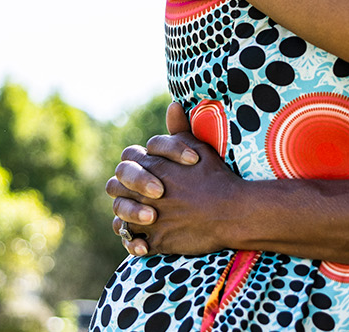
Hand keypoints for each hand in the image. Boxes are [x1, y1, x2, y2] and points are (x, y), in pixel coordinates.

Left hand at [106, 130, 242, 256]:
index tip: (147, 172)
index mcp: (153, 166)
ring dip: (127, 217)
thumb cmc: (217, 177)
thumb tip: (173, 105)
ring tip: (142, 218)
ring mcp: (150, 217)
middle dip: (123, 191)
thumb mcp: (199, 146)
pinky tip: (143, 242)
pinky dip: (134, 243)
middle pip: (115, 188)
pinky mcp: (157, 240)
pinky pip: (133, 243)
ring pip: (120, 217)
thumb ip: (179, 130)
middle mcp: (145, 191)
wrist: (233, 211)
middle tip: (140, 196)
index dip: (133, 166)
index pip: (126, 161)